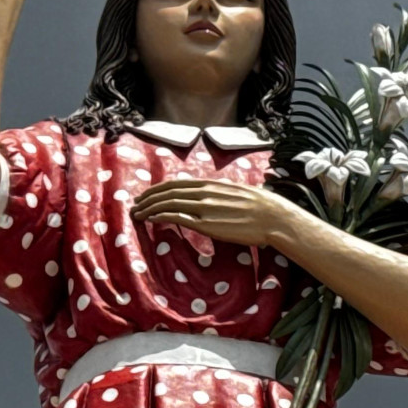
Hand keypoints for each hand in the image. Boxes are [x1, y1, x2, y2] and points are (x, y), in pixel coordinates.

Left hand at [131, 178, 305, 248]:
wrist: (273, 216)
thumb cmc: (260, 207)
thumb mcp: (236, 192)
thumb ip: (220, 194)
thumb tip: (213, 198)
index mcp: (211, 184)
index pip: (177, 184)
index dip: (158, 189)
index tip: (147, 194)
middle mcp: (204, 192)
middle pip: (168, 192)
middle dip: (148, 198)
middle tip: (135, 205)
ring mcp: (204, 207)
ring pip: (168, 203)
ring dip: (149, 208)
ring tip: (137, 214)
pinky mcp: (206, 224)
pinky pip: (177, 217)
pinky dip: (160, 216)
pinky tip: (151, 219)